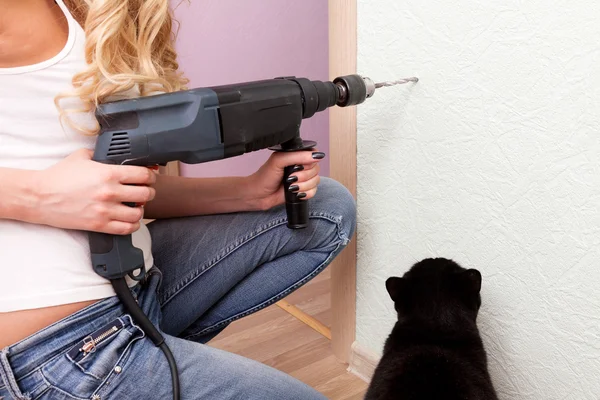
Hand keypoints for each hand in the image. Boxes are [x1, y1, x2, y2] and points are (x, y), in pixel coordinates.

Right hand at [32, 149, 155, 233]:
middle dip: (149, 192)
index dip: (150, 175)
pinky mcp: (99, 225)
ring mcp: (105, 210)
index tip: (149, 177)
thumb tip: (113, 155)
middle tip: (145, 191)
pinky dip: (132, 225)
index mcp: (108, 173)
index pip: (143, 175)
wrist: (39, 197)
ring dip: (141, 210)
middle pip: (146, 194)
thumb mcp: (81, 157)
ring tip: (136, 206)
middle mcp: (110, 192)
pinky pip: (126, 229)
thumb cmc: (58, 177)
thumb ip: (100, 155)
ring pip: (138, 213)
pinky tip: (129, 220)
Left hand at [247, 150, 325, 210]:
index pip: (314, 155)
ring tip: (290, 187)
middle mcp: (301, 166)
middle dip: (304, 176)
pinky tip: (295, 193)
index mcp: (295, 155)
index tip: (298, 167)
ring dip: (303, 186)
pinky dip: (306, 194)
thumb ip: (297, 156)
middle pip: (316, 169)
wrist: (258, 195)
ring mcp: (302, 179)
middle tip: (290, 178)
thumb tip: (315, 155)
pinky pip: (314, 191)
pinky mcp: (302, 190)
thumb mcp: (279, 161)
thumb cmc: (264, 176)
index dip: (309, 162)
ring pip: (316, 181)